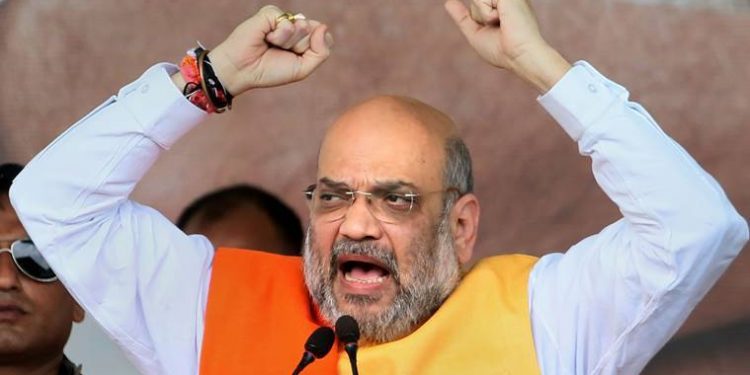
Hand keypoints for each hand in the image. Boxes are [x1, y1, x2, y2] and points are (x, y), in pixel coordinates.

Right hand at [205, 5, 332, 95]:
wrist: (243, 71)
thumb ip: (322, 51)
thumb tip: (323, 26)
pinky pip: (287, 22)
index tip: (294, 59)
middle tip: (280, 52)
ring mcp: (283, 19)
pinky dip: (278, 35)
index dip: (313, 51)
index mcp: (304, 39)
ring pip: (303, 26)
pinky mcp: (270, 13)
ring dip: (287, 43)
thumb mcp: (303, 68)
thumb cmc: (270, 71)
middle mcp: (295, 26)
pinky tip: (265, 37)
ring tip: (271, 45)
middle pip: (315, 32)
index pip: (325, 38)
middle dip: (299, 47)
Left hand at [444, 0, 570, 92]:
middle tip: (499, 28)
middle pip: (475, 3)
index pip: (477, 5)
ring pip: (476, 1)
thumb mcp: (476, 33)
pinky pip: (479, 0)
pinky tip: (504, 18)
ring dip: (483, 16)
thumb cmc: (501, 50)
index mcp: (504, 6)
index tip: (496, 24)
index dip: (479, 18)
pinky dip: (487, 14)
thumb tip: (448, 2)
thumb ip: (462, 17)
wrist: (518, 54)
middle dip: (479, 18)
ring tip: (502, 23)